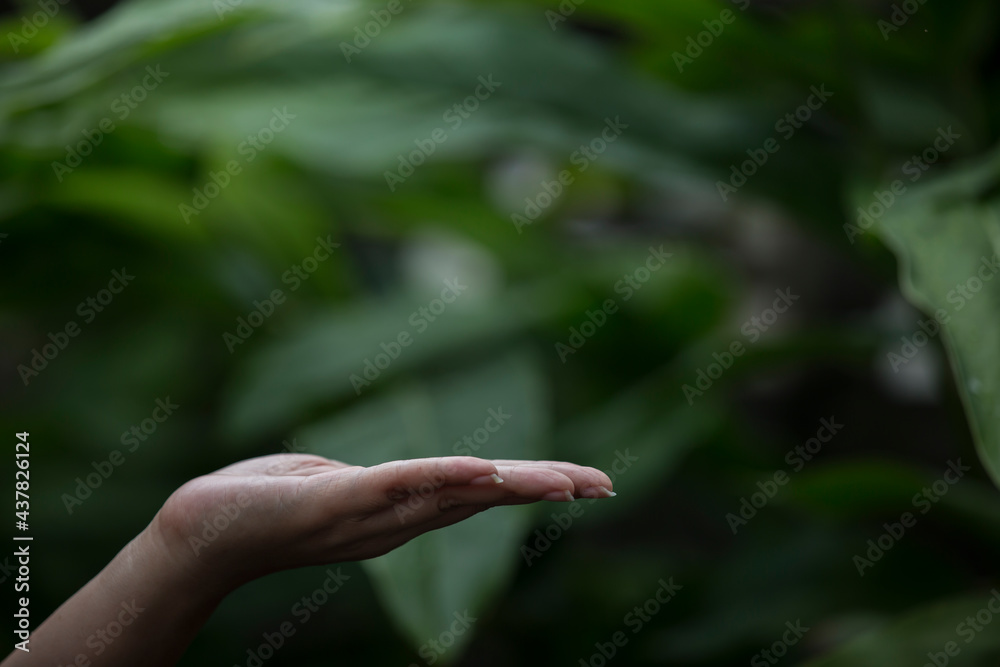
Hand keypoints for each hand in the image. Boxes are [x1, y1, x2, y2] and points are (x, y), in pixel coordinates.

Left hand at [150, 454, 615, 591]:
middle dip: (545, 489)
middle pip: (482, 498)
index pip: (480, 494)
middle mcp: (395, 520)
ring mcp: (367, 514)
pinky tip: (481, 473)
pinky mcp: (334, 499)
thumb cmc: (265, 503)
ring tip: (564, 480)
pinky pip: (395, 486)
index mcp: (401, 510)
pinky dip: (441, 479)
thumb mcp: (336, 484)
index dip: (534, 486)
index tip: (586, 482)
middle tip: (603, 484)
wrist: (201, 533)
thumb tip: (406, 478)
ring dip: (511, 484)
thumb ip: (378, 481)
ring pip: (452, 494)